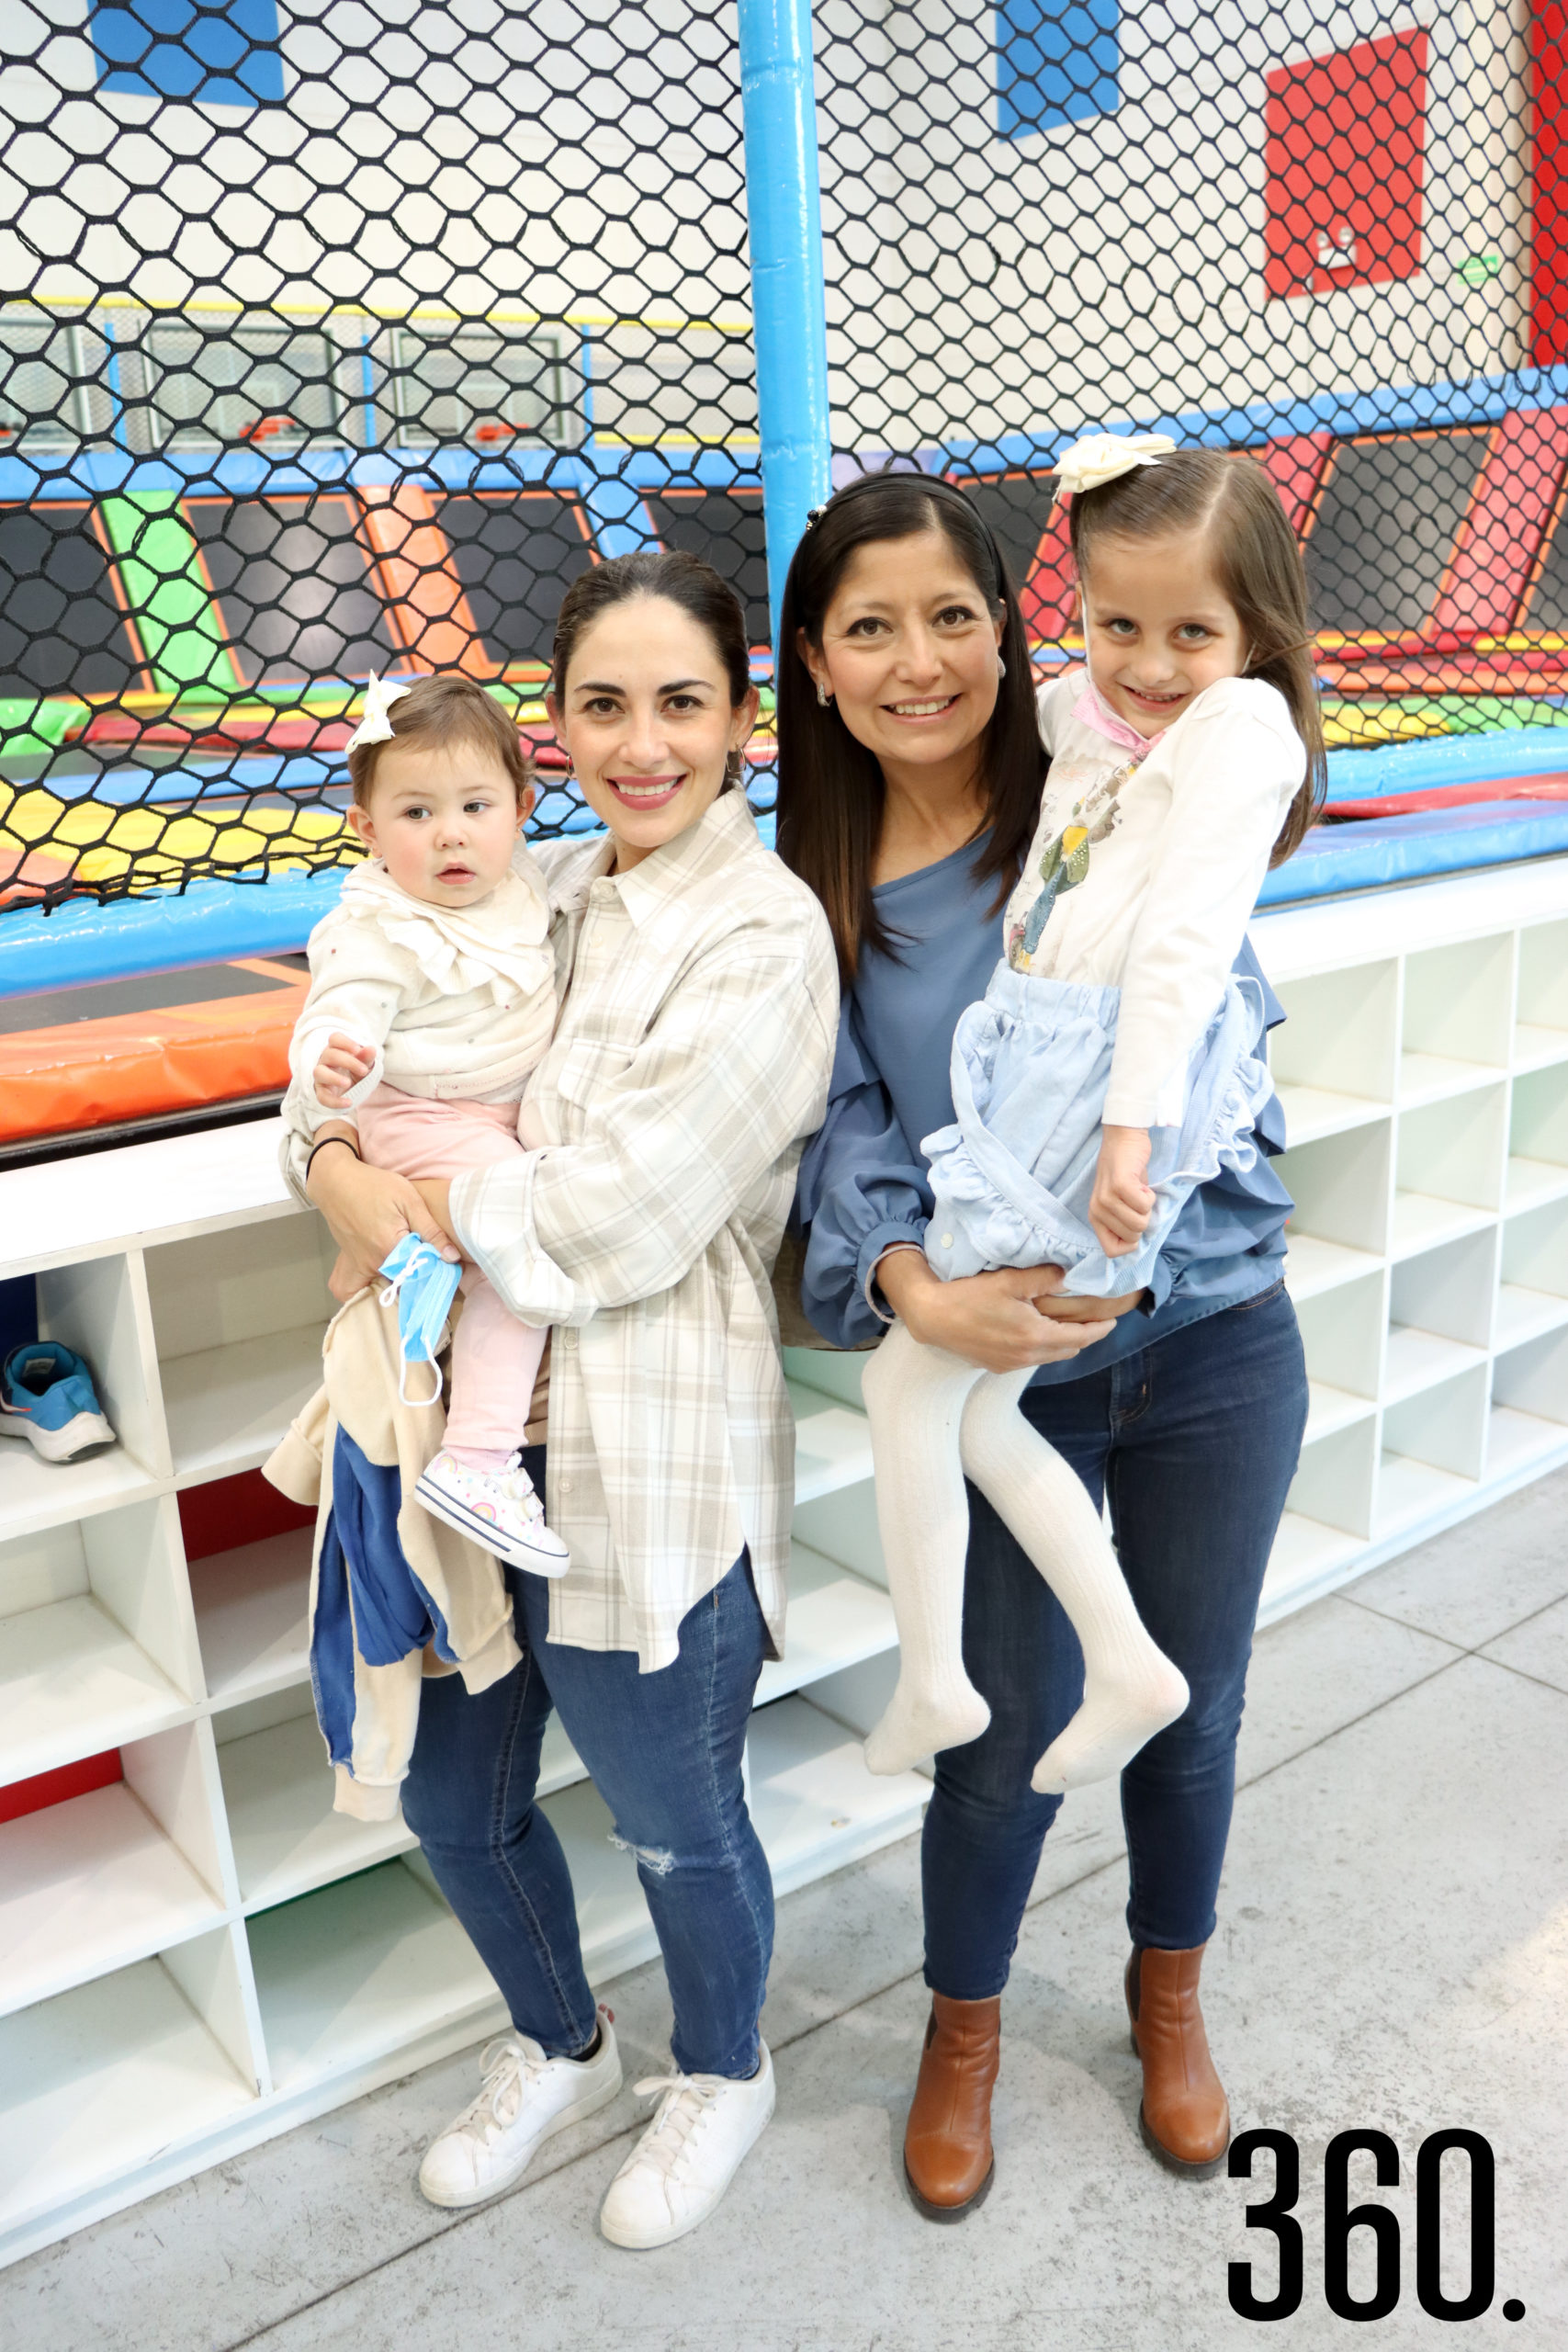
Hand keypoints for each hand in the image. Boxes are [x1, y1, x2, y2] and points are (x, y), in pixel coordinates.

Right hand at [306, 1127, 459, 1302]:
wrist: (335, 1181)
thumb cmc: (374, 1185)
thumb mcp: (409, 1200)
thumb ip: (431, 1230)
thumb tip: (452, 1257)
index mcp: (389, 1248)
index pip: (419, 1276)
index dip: (433, 1275)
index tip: (443, 1270)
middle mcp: (370, 1263)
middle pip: (398, 1288)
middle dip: (413, 1286)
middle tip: (425, 1274)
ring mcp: (355, 1266)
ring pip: (374, 1292)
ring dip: (389, 1292)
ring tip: (404, 1280)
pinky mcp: (347, 1264)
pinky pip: (351, 1288)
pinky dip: (362, 1292)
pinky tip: (377, 1282)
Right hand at [313, 1032, 375, 1106]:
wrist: (351, 1090)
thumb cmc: (356, 1072)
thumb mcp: (364, 1064)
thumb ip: (367, 1058)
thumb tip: (371, 1049)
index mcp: (336, 1049)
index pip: (335, 1039)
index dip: (344, 1042)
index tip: (357, 1049)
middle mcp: (325, 1060)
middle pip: (330, 1055)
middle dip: (348, 1062)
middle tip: (364, 1070)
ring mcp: (321, 1076)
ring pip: (319, 1072)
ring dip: (333, 1077)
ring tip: (348, 1083)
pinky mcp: (321, 1092)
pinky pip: (323, 1097)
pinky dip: (335, 1101)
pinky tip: (348, 1102)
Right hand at [876, 1250, 1115, 1374]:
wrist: (932, 1318)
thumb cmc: (969, 1297)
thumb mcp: (1010, 1280)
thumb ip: (1044, 1277)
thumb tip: (1069, 1275)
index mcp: (1036, 1335)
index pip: (1080, 1337)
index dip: (1099, 1329)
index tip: (1112, 1321)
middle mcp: (1027, 1356)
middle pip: (1068, 1350)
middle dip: (1083, 1337)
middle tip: (1093, 1321)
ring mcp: (1011, 1364)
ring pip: (1049, 1357)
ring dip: (1062, 1344)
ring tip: (1068, 1327)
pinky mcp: (996, 1366)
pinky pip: (1029, 1359)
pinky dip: (1041, 1349)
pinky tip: (1035, 1333)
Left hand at [1089, 1125, 1154, 1255]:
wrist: (1123, 1137)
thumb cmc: (1127, 1171)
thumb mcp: (1121, 1202)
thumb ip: (1125, 1222)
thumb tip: (1137, 1244)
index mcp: (1096, 1217)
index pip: (1112, 1251)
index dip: (1130, 1243)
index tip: (1135, 1223)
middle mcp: (1097, 1210)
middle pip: (1132, 1237)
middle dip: (1143, 1219)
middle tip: (1137, 1199)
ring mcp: (1107, 1198)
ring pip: (1139, 1223)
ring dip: (1147, 1207)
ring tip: (1139, 1190)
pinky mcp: (1119, 1185)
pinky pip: (1144, 1205)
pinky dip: (1150, 1196)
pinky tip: (1141, 1184)